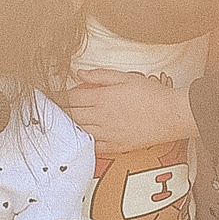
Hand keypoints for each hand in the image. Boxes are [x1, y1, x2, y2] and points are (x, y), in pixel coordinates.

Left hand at [58, 68, 195, 154]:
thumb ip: (100, 76)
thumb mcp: (125, 77)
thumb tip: (79, 73)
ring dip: (67, 128)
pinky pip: (94, 146)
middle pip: (71, 115)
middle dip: (57, 112)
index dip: (56, 98)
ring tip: (57, 125)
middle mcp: (102, 116)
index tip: (47, 97)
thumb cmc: (152, 95)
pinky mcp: (116, 146)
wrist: (172, 115)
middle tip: (46, 111)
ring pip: (79, 131)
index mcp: (103, 98)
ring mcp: (108, 133)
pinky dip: (83, 142)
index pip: (71, 98)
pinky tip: (77, 139)